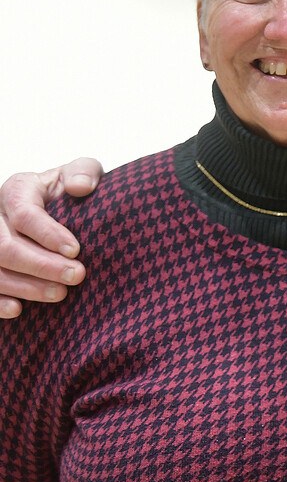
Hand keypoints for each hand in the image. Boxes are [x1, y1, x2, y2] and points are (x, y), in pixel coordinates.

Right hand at [0, 159, 101, 317]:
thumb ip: (83, 172)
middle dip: (41, 265)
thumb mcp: (81, 173)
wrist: (60, 208)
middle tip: (77, 276)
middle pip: (6, 246)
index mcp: (17, 189)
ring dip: (24, 285)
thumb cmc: (71, 191)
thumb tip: (81, 187)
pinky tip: (18, 309)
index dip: (48, 233)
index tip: (76, 250)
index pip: (24, 213)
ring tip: (60, 294)